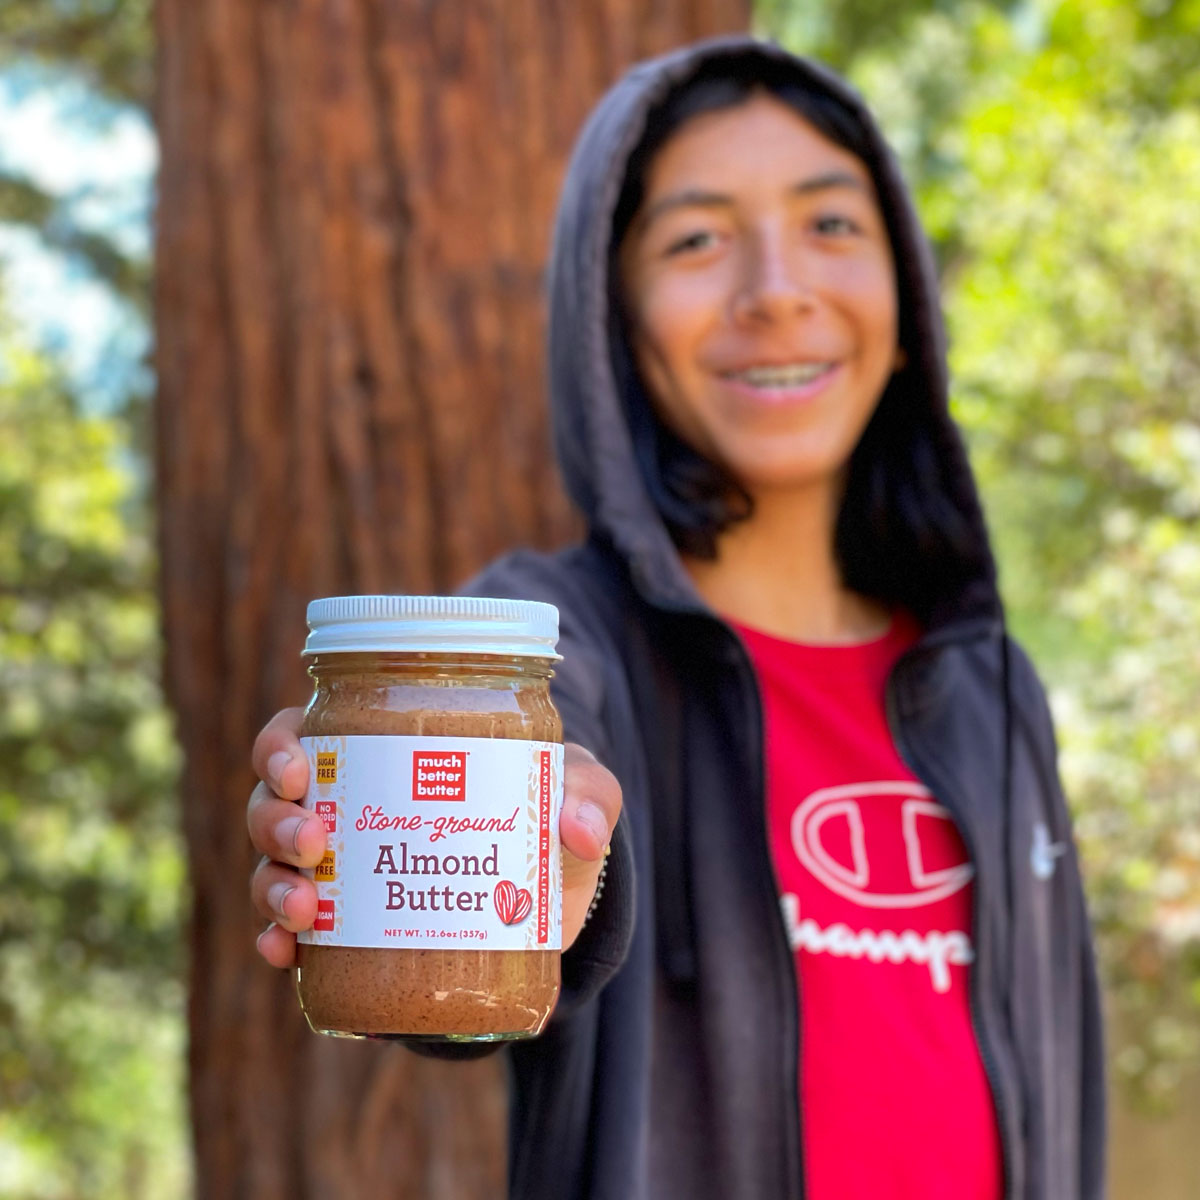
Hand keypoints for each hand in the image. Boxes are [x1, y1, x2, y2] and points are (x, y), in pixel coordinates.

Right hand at [248, 712, 621, 965]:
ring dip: (272, 886)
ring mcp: (342, 871)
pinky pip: (293, 935)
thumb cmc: (550, 808)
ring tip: (303, 908)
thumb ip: (588, 794)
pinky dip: (278, 942)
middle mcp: (347, 807)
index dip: (280, 745)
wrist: (555, 888)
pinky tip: (284, 954)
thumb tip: (579, 830)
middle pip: (273, 802)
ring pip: (273, 867)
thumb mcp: (576, 786)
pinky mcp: (351, 930)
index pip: (302, 732)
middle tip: (313, 840)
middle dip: (276, 821)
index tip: (299, 766)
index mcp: (382, 750)